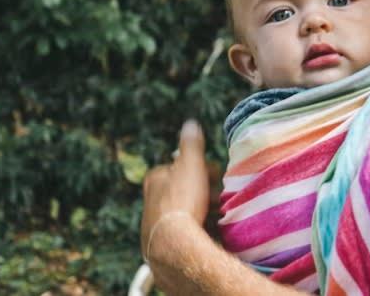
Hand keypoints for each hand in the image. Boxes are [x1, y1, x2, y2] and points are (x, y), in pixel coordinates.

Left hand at [141, 119, 209, 259]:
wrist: (174, 245)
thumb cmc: (182, 199)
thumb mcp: (190, 164)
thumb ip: (191, 144)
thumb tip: (191, 125)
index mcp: (155, 179)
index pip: (180, 166)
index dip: (200, 168)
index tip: (214, 173)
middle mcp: (151, 200)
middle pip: (184, 189)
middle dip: (203, 190)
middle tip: (218, 195)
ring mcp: (156, 224)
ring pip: (185, 211)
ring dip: (203, 210)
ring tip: (218, 214)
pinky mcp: (164, 244)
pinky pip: (185, 232)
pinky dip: (198, 229)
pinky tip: (210, 231)